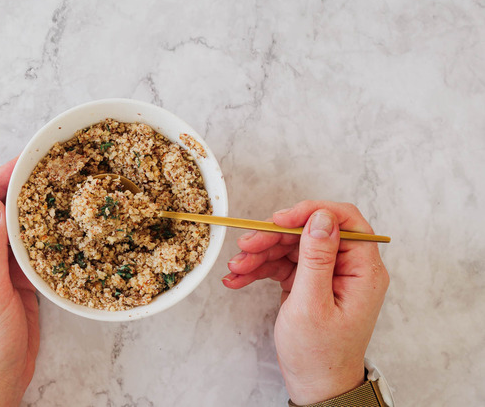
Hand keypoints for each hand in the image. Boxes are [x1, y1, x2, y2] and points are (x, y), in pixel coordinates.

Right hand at [222, 201, 388, 403]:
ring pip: (291, 246)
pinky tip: (238, 278)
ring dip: (260, 254)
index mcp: (363, 270)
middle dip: (274, 237)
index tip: (280, 219)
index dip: (310, 213)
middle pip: (308, 232)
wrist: (315, 386)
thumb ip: (316, 258)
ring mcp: (326, 274)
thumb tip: (321, 218)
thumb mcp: (313, 304)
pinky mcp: (308, 282)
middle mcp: (347, 267)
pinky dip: (259, 269)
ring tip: (236, 268)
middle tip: (246, 246)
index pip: (343, 221)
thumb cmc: (320, 354)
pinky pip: (282, 264)